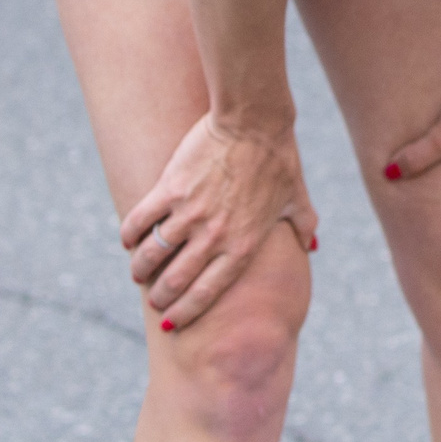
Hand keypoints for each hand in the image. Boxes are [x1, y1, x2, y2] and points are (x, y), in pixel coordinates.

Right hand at [121, 113, 316, 331]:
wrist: (255, 120)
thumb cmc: (279, 158)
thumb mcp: (297, 198)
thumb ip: (304, 226)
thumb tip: (313, 247)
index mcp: (243, 245)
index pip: (208, 292)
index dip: (186, 311)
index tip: (171, 322)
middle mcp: (214, 235)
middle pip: (177, 280)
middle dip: (161, 297)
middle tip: (154, 301)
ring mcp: (190, 212)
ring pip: (153, 253)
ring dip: (141, 268)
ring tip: (137, 273)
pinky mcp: (171, 188)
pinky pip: (141, 220)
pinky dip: (129, 234)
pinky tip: (127, 241)